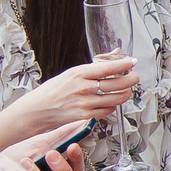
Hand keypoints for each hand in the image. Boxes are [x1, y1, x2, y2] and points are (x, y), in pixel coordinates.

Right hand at [0, 58, 136, 143]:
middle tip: (134, 76)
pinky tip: (111, 100)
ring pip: (117, 98)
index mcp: (78, 73)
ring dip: (126, 93)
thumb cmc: (53, 90)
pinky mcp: (86, 116)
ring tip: (126, 89)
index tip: (132, 61)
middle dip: (131, 79)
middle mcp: (83, 88)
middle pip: (117, 83)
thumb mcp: (71, 72)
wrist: (37, 110)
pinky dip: (113, 105)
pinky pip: (108, 110)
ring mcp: (85, 103)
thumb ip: (96, 64)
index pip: (108, 67)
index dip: (124, 64)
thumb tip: (115, 53)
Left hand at [5, 121, 86, 170]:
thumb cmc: (15, 157)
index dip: (77, 158)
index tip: (72, 146)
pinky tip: (22, 168)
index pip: (76, 168)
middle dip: (63, 169)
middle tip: (52, 154)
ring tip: (28, 160)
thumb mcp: (37, 143)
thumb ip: (60, 135)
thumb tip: (80, 124)